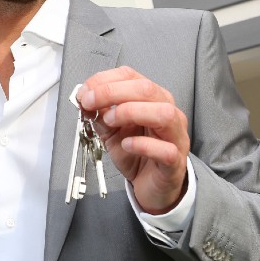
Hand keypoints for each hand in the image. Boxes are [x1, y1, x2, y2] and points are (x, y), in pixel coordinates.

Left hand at [77, 66, 189, 213]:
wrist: (150, 185)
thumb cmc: (136, 154)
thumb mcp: (111, 130)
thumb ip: (99, 114)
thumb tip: (84, 99)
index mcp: (151, 99)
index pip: (131, 76)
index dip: (105, 80)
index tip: (85, 91)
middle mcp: (167, 112)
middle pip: (146, 89)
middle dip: (112, 92)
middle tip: (90, 103)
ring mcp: (175, 136)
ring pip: (163, 113)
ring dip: (131, 112)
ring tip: (110, 121)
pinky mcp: (174, 161)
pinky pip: (165, 149)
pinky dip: (143, 145)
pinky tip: (127, 144)